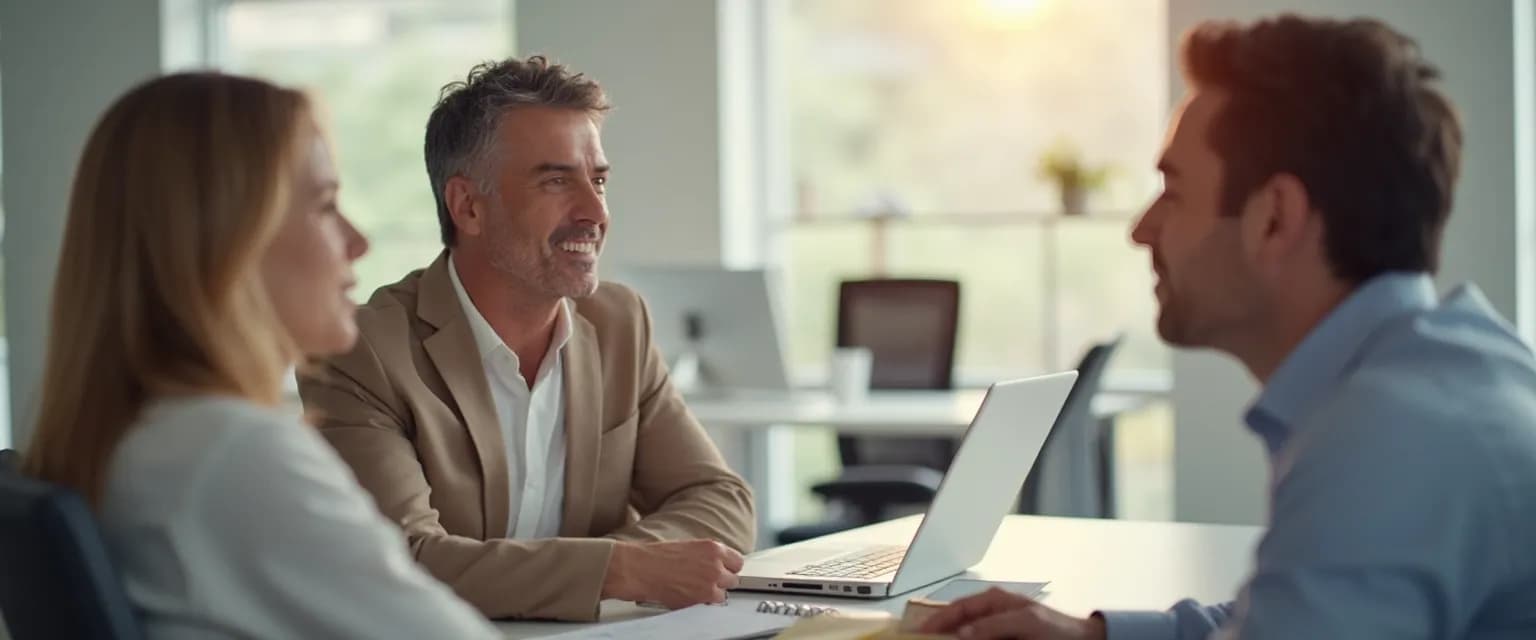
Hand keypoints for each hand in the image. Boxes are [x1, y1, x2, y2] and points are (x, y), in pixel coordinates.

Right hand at [602, 539, 743, 607]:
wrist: (641, 568)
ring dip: (712, 593)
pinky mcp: (701, 598)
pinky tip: (689, 595)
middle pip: (733, 579)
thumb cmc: (657, 556)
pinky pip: (709, 604)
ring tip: (695, 589)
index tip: (724, 571)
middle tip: (708, 581)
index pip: (737, 562)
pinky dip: (702, 603)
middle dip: (722, 581)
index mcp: (713, 548)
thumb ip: (707, 555)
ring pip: (723, 594)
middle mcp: (716, 565)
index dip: (729, 568)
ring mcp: (710, 583)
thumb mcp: (689, 546)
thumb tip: (717, 563)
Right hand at [919, 588, 1105, 639]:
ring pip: (967, 636)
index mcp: (994, 600)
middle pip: (957, 624)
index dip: (936, 620)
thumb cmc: (1058, 629)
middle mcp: (991, 614)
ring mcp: (996, 630)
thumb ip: (993, 624)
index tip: (918, 632)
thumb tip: (963, 632)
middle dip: (940, 632)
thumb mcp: (1025, 621)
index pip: (956, 609)